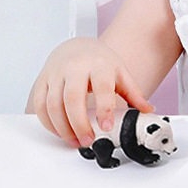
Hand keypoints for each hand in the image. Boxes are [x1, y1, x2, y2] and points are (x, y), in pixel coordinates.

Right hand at [27, 37, 151, 147]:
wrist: (77, 46)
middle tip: (88, 140)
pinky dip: (48, 123)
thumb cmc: (99, 61)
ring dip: (62, 128)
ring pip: (53, 104)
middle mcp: (74, 67)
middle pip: (72, 98)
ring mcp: (56, 74)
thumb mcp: (120, 73)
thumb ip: (133, 93)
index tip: (107, 126)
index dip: (104, 108)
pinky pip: (40, 105)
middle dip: (79, 124)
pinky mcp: (42, 81)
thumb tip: (147, 111)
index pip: (101, 86)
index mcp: (98, 64)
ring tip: (75, 140)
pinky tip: (60, 131)